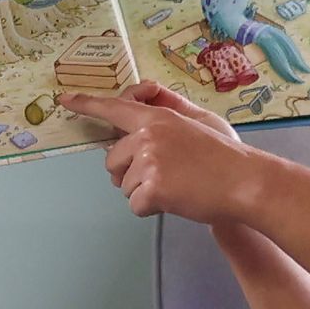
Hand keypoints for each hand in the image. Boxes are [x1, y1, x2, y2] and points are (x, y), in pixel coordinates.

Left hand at [65, 85, 265, 226]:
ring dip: (144, 193)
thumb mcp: (198, 120)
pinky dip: (152, 209)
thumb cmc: (225, 155)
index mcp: (157, 118)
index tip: (64, 99)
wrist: (245, 183)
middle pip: (112, 161)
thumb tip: (142, 103)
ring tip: (176, 187)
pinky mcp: (152, 189)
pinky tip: (176, 200)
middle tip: (162, 177)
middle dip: (128, 174)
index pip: (114, 108)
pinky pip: (136, 205)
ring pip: (125, 186)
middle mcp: (147, 136)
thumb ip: (168, 109)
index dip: (86, 104)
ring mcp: (148, 162)